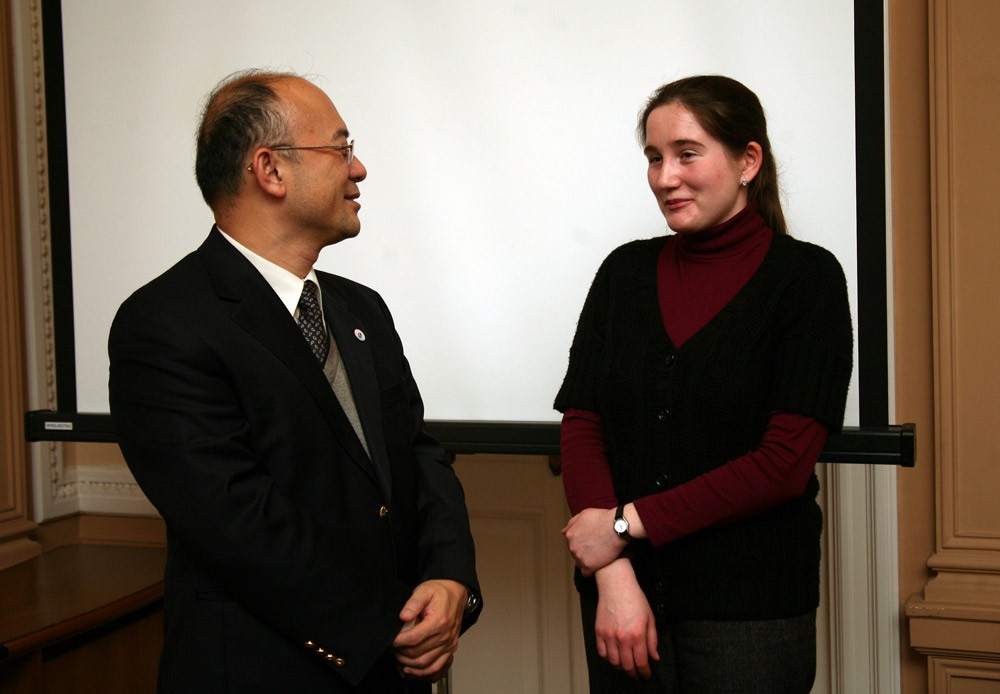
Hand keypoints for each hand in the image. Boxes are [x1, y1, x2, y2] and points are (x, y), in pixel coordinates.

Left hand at [391, 579, 466, 680]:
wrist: (455, 593)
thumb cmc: (440, 593)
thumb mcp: (424, 591)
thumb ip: (413, 603)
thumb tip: (403, 616)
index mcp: (439, 622)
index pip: (414, 638)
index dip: (399, 642)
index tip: (391, 640)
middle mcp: (446, 636)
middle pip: (418, 654)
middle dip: (401, 654)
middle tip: (392, 649)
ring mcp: (449, 645)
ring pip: (426, 664)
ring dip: (409, 665)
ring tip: (399, 659)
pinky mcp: (450, 650)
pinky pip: (437, 668)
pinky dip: (423, 673)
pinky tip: (412, 670)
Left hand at [562, 507, 625, 575]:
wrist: (617, 527)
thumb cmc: (603, 518)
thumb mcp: (584, 514)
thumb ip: (572, 523)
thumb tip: (563, 532)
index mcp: (570, 535)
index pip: (571, 543)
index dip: (581, 543)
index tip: (590, 542)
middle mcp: (572, 547)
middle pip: (575, 553)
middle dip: (584, 552)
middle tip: (596, 549)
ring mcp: (579, 557)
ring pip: (580, 563)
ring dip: (587, 561)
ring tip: (598, 557)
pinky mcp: (588, 566)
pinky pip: (586, 573)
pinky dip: (591, 570)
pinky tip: (598, 566)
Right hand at [593, 559, 659, 678]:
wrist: (616, 585)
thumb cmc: (634, 598)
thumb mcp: (650, 618)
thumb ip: (652, 640)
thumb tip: (654, 657)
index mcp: (638, 635)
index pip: (641, 662)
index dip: (645, 672)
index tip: (646, 674)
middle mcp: (622, 637)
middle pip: (627, 665)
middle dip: (634, 673)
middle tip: (637, 674)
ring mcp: (609, 635)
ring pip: (614, 662)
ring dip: (621, 667)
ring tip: (626, 666)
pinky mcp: (599, 632)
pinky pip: (602, 653)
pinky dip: (608, 658)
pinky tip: (614, 657)